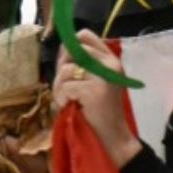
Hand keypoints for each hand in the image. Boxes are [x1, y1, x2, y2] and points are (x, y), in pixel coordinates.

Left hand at [51, 30, 141, 167]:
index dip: (70, 46)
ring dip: (59, 87)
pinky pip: (66, 87)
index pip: (85, 35)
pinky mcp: (95, 91)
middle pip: (72, 50)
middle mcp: (110, 63)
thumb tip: (62, 49)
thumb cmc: (99, 110)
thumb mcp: (94, 81)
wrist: (112, 137)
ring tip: (67, 100)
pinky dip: (62, 98)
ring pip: (66, 70)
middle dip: (61, 69)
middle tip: (65, 87)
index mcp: (110, 58)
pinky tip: (71, 106)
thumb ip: (82, 64)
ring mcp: (104, 76)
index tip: (67, 63)